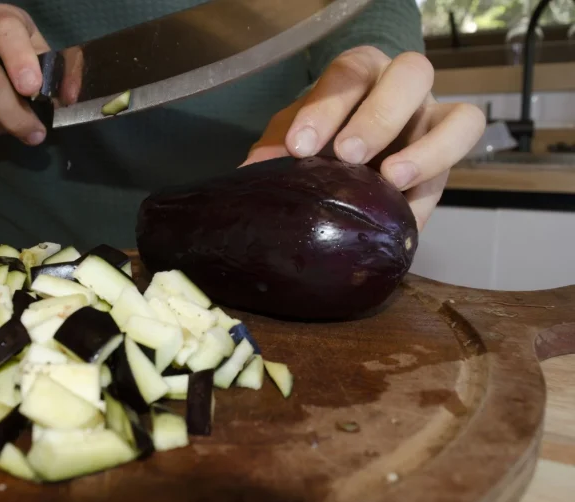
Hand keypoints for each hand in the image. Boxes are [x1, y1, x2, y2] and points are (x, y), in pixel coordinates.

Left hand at [242, 45, 485, 230]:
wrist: (346, 170)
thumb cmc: (317, 143)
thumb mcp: (291, 142)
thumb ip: (273, 151)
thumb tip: (251, 173)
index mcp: (360, 74)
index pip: (348, 73)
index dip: (325, 107)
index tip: (299, 146)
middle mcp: (403, 88)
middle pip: (411, 76)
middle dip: (379, 115)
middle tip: (347, 154)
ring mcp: (433, 123)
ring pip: (459, 117)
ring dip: (427, 150)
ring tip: (391, 180)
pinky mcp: (446, 164)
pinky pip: (458, 169)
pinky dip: (431, 194)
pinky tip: (402, 219)